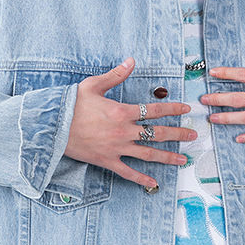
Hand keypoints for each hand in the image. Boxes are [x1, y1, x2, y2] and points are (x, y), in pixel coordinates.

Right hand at [64, 57, 195, 188]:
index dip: (173, 109)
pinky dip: (141, 179)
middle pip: (157, 133)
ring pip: (148, 154)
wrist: (51, 126)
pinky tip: (154, 183)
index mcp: (122, 111)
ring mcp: (117, 148)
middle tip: (193, 135)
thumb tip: (131, 61)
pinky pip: (128, 172)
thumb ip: (115, 75)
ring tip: (184, 159)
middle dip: (178, 134)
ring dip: (168, 156)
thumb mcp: (93, 85)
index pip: (154, 110)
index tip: (186, 109)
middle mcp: (123, 131)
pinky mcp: (107, 161)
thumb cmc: (71, 105)